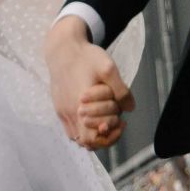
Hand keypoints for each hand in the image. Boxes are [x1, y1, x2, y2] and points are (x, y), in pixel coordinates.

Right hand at [45, 16, 132, 148]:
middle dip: (105, 135)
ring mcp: (62, 111)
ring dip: (93, 133)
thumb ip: (121, 90)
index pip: (91, 139)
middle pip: (86, 142)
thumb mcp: (108, 69)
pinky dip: (83, 128)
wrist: (63, 48)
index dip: (108, 137)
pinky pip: (70, 129)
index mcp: (79, 105)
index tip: (120, 123)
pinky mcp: (59, 108)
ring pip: (77, 137)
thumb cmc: (86, 57)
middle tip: (118, 120)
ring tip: (106, 119)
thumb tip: (130, 108)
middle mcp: (69, 112)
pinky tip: (94, 115)